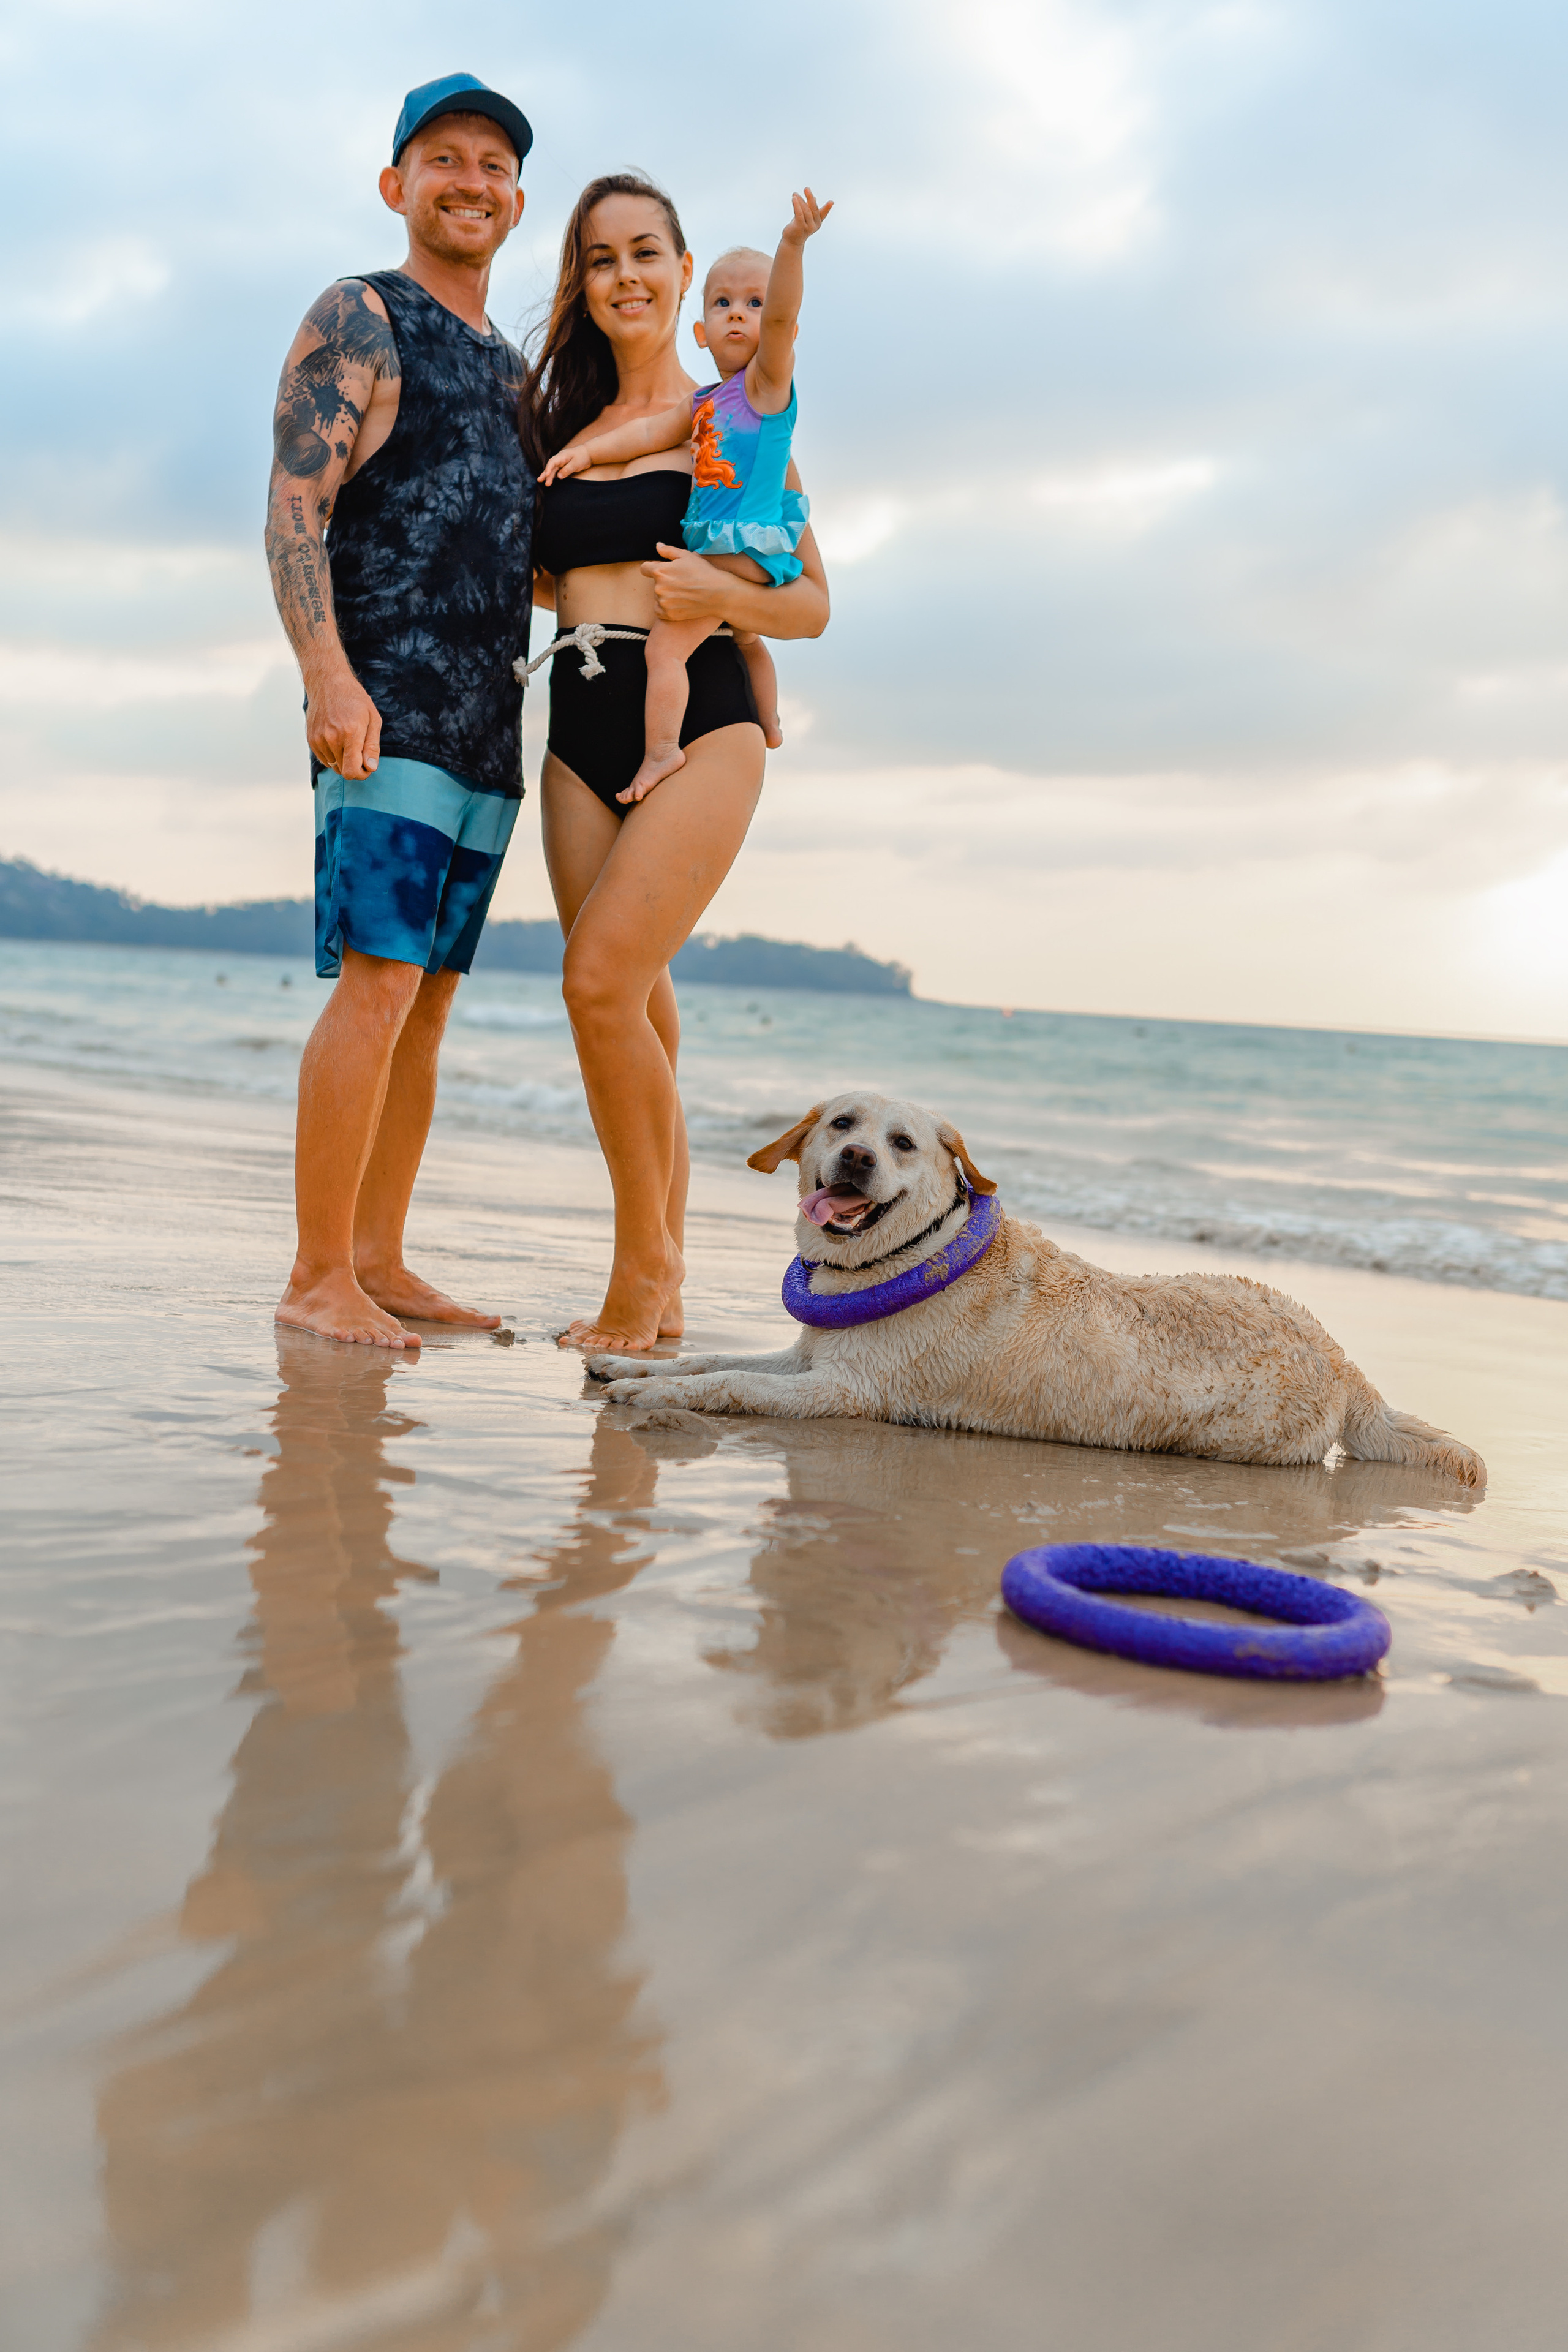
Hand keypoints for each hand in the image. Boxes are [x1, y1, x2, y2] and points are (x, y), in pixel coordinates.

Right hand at [306, 665, 381, 780]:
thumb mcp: (373, 719)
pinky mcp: (311, 739)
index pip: (352, 772)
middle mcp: (331, 738)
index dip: (362, 774)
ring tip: (348, 740)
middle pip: (344, 771)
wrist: (327, 682)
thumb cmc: (355, 699)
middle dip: (355, 766)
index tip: (367, 766)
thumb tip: (371, 767)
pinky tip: (338, 738)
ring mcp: (319, 739)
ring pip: (334, 766)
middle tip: (361, 751)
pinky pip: (325, 759)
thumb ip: (372, 746)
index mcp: (350, 734)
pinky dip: (333, 755)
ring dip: (343, 760)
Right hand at [541, 444, 593, 486]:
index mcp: (562, 456)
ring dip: (548, 476)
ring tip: (544, 483)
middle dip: (545, 474)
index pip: (552, 462)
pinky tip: (549, 481)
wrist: (587, 454)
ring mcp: (560, 463)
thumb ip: (567, 470)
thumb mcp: (576, 464)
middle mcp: (559, 459)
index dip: (548, 468)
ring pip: (553, 470)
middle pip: (551, 467)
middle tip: (540, 480)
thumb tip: (559, 476)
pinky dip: (553, 476)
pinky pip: (556, 472)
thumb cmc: (582, 457)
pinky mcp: (562, 467)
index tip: (546, 475)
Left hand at [641, 543, 733, 623]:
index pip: (644, 568)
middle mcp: (658, 588)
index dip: (652, 567)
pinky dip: (666, 607)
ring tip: (683, 592)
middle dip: (663, 581)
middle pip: (654, 583)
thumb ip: (668, 551)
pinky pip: (659, 610)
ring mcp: (663, 603)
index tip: (662, 570)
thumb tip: (657, 546)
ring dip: (666, 595)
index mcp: (660, 571)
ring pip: (658, 597)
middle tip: (681, 581)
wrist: (718, 594)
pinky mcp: (669, 615)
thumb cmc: (703, 572)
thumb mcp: (686, 556)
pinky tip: (679, 602)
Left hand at [783, 186, 832, 243]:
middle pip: (813, 209)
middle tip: (806, 188)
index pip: (823, 213)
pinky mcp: (800, 227)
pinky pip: (799, 214)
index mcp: (817, 222)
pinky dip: (797, 205)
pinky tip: (794, 198)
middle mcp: (814, 225)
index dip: (827, 208)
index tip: (831, 202)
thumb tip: (814, 198)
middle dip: (810, 198)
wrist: (791, 241)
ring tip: (794, 194)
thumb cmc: (798, 228)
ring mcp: (808, 227)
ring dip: (800, 201)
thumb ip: (809, 208)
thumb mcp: (805, 217)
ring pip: (805, 210)